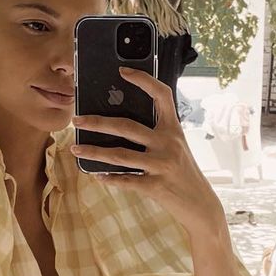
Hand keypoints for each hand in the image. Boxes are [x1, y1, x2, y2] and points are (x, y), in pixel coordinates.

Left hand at [70, 67, 225, 239]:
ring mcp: (162, 165)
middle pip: (127, 126)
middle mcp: (169, 143)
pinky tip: (96, 175)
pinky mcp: (156, 186)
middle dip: (98, 122)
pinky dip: (109, 178)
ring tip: (75, 149)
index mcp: (174, 128)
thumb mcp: (175, 147)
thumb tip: (116, 124)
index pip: (161, 95)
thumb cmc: (183, 171)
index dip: (143, 80)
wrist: (200, 204)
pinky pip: (126, 180)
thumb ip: (155, 134)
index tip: (123, 71)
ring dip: (93, 152)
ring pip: (120, 155)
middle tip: (76, 120)